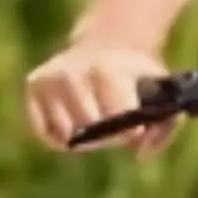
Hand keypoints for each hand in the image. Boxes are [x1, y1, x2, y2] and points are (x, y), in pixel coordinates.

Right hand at [27, 42, 175, 154]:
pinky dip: (58, 136)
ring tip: (93, 122)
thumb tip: (140, 155)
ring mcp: (49, 78)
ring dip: (81, 138)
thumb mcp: (160, 90)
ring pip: (65, 134)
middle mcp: (72, 73)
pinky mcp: (33, 84)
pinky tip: (72, 122)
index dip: (127, 132)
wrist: (105, 42)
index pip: (114, 119)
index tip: (133, 131)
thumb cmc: (134, 75)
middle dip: (105, 137)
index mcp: (105, 71)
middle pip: (89, 130)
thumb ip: (164, 125)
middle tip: (112, 127)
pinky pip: (42, 131)